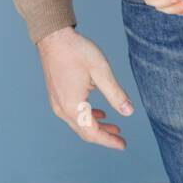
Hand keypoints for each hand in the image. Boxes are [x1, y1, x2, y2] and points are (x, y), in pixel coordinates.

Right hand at [38, 27, 132, 148]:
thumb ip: (115, 93)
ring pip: (79, 123)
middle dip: (104, 136)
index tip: (123, 144)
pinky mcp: (57, 95)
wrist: (53, 37)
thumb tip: (129, 112)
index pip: (92, 132)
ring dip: (96, 127)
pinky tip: (99, 113)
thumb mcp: (101, 71)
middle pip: (84, 131)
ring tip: (115, 127)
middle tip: (121, 139)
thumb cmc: (76, 51)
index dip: (109, 141)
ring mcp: (57, 102)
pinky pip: (73, 113)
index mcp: (72, 105)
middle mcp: (62, 108)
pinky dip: (88, 117)